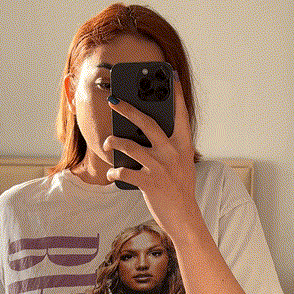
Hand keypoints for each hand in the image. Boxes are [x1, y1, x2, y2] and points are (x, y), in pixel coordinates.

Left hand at [103, 79, 198, 234]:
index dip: (175, 94)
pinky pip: (125, 171)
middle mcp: (172, 153)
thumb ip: (169, 148)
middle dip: (127, 109)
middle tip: (114, 100)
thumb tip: (144, 133)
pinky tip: (113, 173)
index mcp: (183, 146)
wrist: (185, 218)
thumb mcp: (182, 164)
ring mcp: (160, 167)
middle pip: (147, 123)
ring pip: (130, 146)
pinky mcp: (149, 183)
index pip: (180, 114)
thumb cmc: (180, 189)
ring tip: (107, 140)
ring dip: (114, 142)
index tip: (171, 75)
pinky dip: (116, 171)